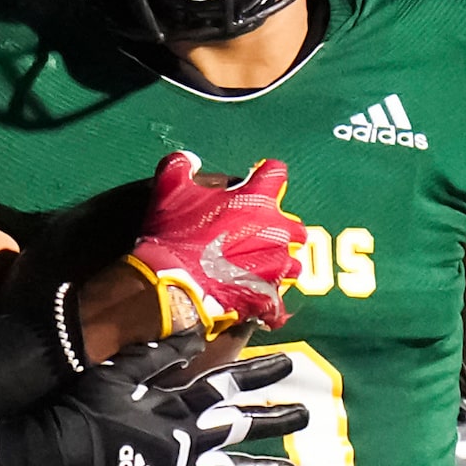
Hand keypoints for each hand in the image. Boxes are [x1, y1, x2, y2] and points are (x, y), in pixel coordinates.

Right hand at [0, 338, 306, 465]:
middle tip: (306, 415)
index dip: (257, 373)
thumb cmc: (84, 411)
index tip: (288, 364)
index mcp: (179, 407)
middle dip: (275, 420)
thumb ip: (158, 356)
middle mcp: (189, 442)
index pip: (227, 384)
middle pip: (240, 427)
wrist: (60, 463)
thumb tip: (194, 334)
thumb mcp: (117, 373)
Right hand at [128, 154, 304, 335]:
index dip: (267, 175)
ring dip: (278, 266)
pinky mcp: (268, 296)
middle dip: (283, 230)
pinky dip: (269, 305)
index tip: (259, 180)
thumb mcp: (169, 189)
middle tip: (262, 235)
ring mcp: (276, 266)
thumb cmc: (175, 233)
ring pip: (293, 265)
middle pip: (296, 227)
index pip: (276, 173)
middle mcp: (276, 232)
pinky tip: (257, 304)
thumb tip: (189, 160)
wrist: (172, 281)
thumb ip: (180, 166)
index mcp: (256, 200)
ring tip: (258, 270)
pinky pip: (278, 305)